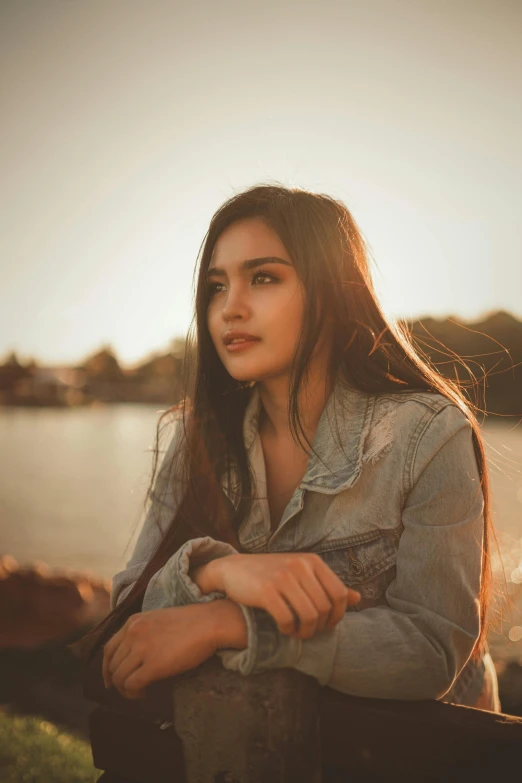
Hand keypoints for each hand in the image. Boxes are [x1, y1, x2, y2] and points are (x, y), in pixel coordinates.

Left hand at [102, 604, 218, 699]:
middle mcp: (133, 633)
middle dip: (117, 681)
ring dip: (126, 690)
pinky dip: (134, 694)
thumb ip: (143, 632)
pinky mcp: (153, 664)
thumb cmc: (191, 622)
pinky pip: (131, 685)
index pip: (108, 649)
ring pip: (119, 677)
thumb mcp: (159, 620)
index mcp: (133, 622)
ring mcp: (142, 648)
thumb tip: (136, 655)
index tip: (111, 680)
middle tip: (130, 689)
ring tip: (140, 692)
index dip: (106, 668)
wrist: (209, 623)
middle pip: (112, 665)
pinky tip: (144, 693)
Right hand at [194, 553, 359, 640]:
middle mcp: (300, 566)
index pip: (340, 593)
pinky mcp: (266, 591)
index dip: (338, 615)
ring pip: (309, 616)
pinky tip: (284, 628)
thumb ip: (328, 585)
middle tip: (309, 631)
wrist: (234, 569)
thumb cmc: (271, 574)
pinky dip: (288, 630)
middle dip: (320, 627)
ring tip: (297, 632)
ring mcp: (283, 577)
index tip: (327, 625)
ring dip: (305, 632)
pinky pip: (287, 619)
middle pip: (325, 608)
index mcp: (312, 561)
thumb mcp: (302, 574)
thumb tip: (358, 598)